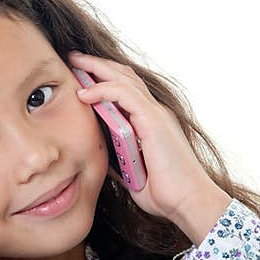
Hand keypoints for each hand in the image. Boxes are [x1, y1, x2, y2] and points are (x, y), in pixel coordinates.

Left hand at [68, 51, 229, 243]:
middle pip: (123, 77)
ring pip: (123, 79)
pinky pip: (125, 95)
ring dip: (96, 68)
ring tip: (74, 62)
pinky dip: (103, 90)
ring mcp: (155, 114)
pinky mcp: (154, 120)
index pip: (124, 89)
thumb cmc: (163, 192)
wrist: (187, 203)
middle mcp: (153, 112)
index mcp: (148, 122)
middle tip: (72, 56)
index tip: (77, 75)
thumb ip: (113, 157)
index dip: (101, 78)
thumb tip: (93, 152)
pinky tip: (83, 93)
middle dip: (96, 65)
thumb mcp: (128, 171)